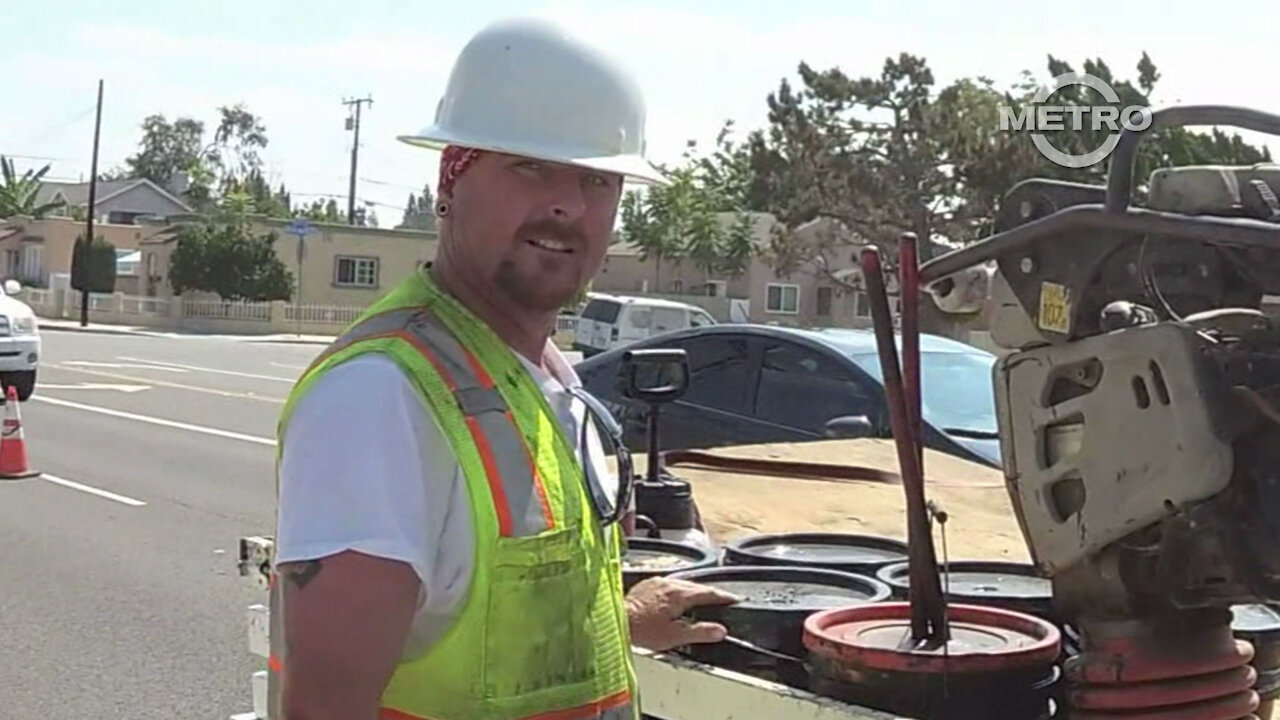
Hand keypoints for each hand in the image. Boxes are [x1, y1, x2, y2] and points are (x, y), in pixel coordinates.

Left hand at [624, 576, 738, 651]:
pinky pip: (668, 584)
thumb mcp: (676, 636)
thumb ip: (700, 632)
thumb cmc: (642, 630)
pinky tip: (674, 600)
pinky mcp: (646, 585)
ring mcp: (656, 582)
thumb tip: (720, 631)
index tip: (733, 599)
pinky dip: (676, 591)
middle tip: (720, 600)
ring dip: (692, 591)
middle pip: (696, 586)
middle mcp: (669, 584)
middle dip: (709, 593)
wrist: (617, 621)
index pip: (709, 592)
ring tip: (699, 601)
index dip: (723, 596)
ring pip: (681, 584)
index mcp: (679, 594)